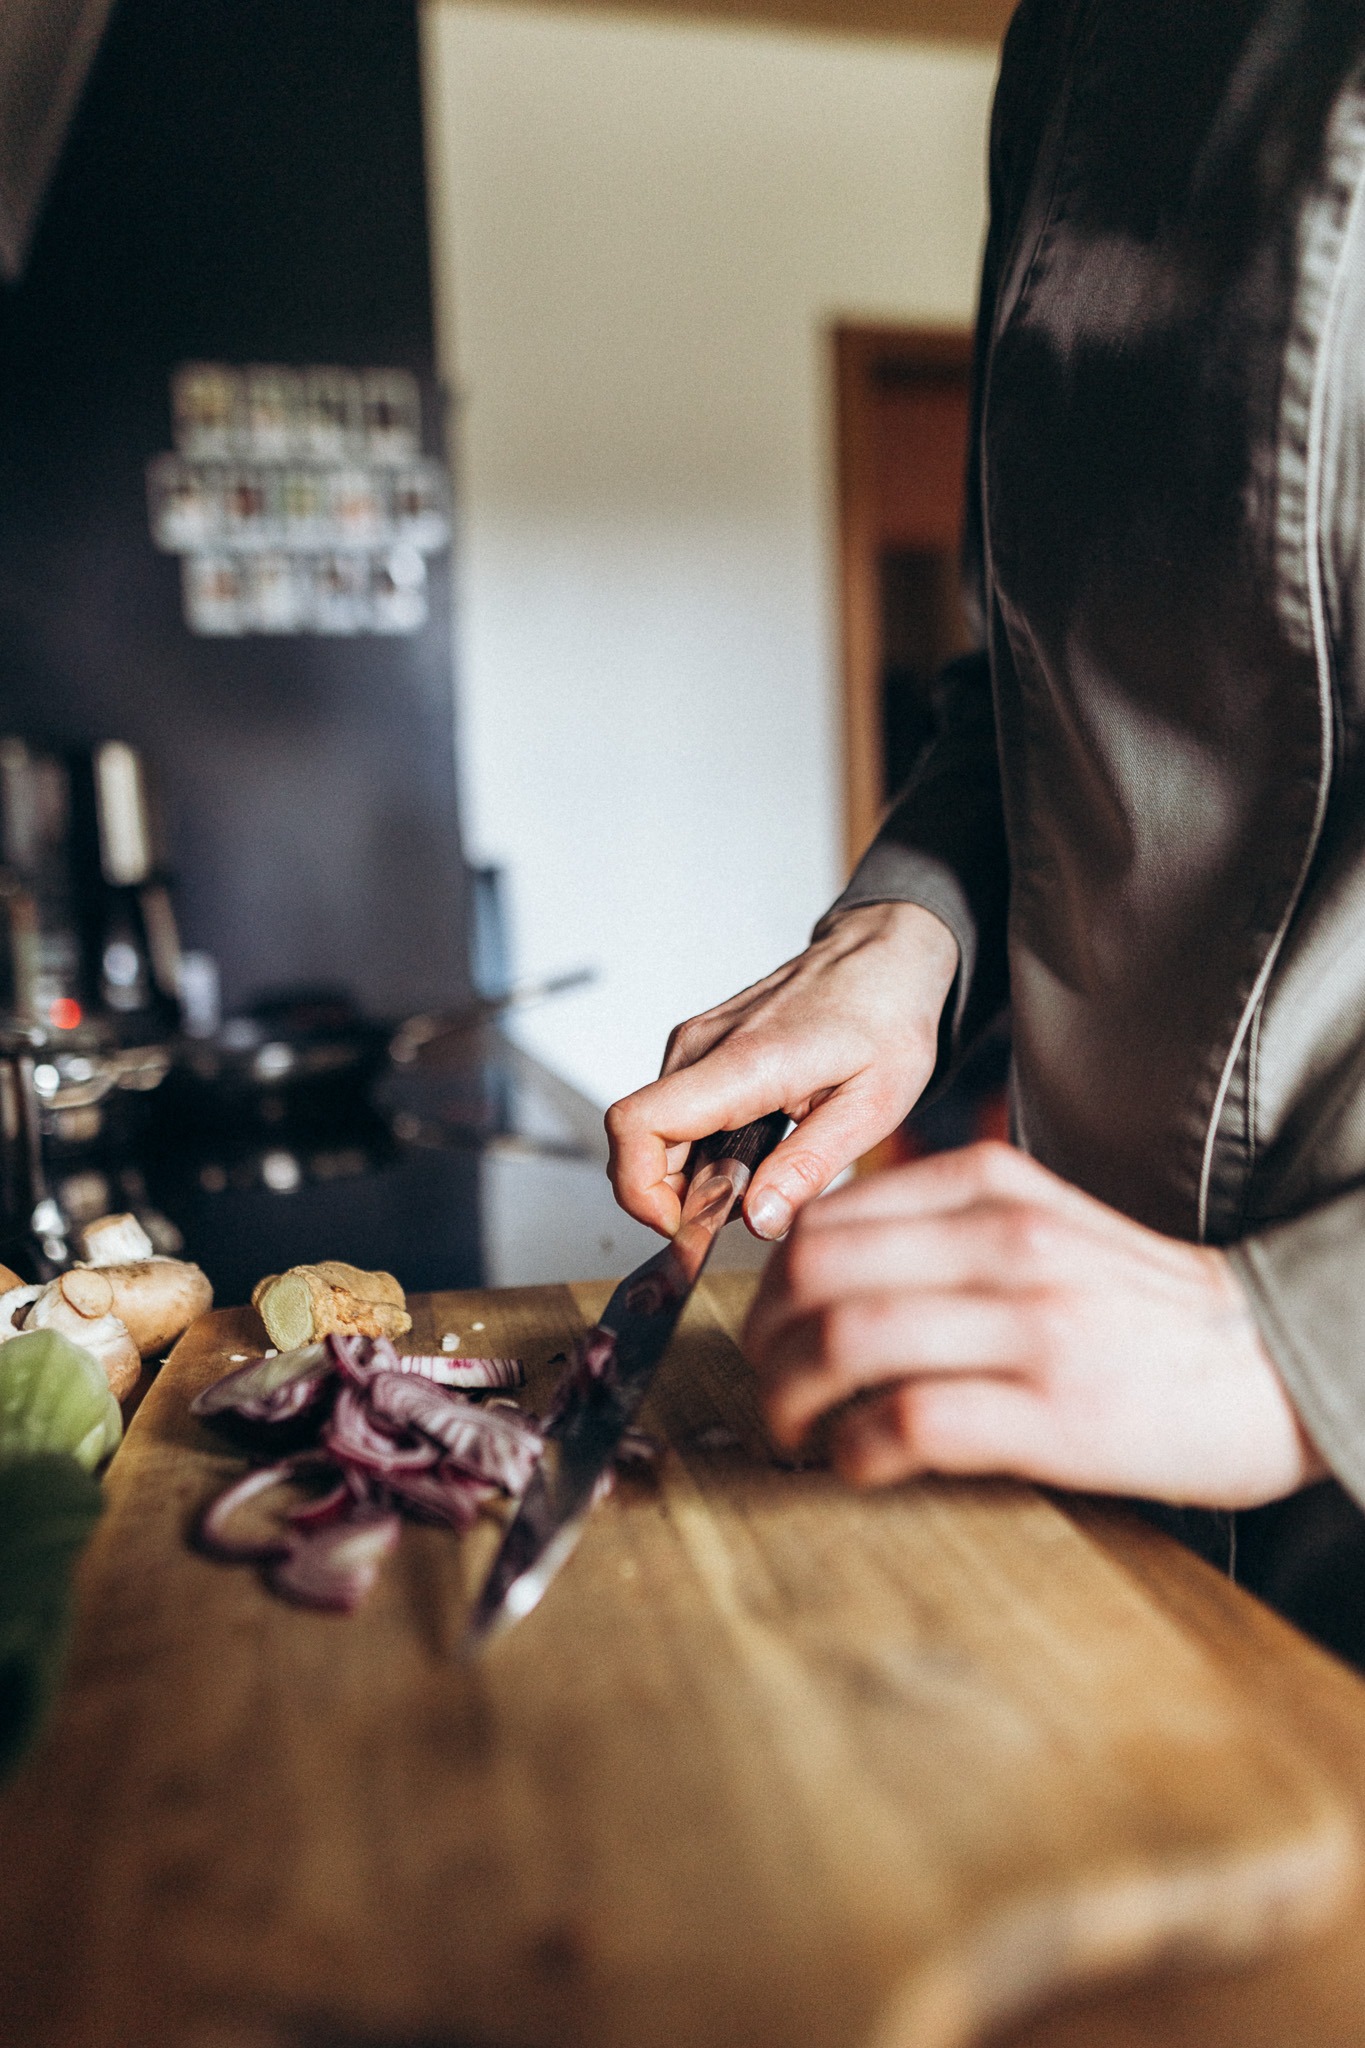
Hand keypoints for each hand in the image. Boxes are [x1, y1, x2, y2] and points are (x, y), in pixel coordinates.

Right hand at [605, 903, 959, 1239]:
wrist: (882, 957)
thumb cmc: (885, 1018)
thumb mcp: (871, 1107)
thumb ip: (808, 1168)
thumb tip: (755, 1221)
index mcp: (744, 1063)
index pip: (638, 1125)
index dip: (640, 1190)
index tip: (683, 1224)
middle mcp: (703, 1046)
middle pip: (637, 1139)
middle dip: (672, 1195)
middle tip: (737, 1213)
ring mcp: (694, 1043)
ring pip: (652, 1130)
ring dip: (687, 1173)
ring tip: (756, 1178)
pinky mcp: (698, 1048)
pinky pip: (671, 1112)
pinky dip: (695, 1148)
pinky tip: (749, 1151)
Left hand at [743, 1140, 1326, 1508]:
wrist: (1276, 1360)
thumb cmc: (1144, 1308)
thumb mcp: (1046, 1224)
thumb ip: (947, 1229)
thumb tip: (827, 1268)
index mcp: (993, 1188)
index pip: (826, 1217)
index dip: (768, 1282)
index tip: (767, 1327)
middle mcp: (1005, 1241)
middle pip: (815, 1274)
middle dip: (761, 1340)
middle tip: (764, 1384)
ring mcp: (1030, 1324)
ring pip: (844, 1341)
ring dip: (789, 1399)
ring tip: (793, 1432)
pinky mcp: (1053, 1413)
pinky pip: (905, 1423)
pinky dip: (855, 1450)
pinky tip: (857, 1463)